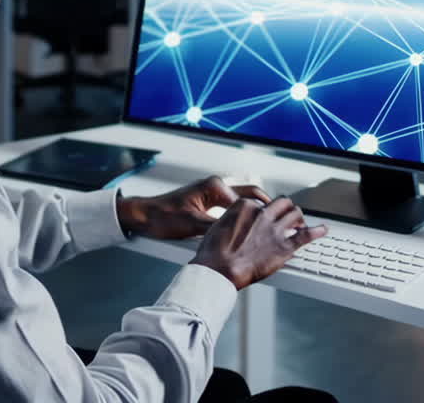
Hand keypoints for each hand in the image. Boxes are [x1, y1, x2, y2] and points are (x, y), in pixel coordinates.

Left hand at [116, 176, 271, 239]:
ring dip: (254, 212)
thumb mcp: (192, 225)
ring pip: (242, 202)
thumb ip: (217, 229)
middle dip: (265, 208)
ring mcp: (213, 194)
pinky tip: (247, 229)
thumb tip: (238, 237)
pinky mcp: (209, 203)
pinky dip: (242, 217)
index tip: (271, 226)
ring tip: (268, 226)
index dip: (260, 216)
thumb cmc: (162, 217)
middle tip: (280, 221)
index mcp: (215, 187)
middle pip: (250, 196)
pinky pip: (232, 208)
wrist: (144, 216)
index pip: (246, 201)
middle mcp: (216, 187)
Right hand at [190, 196, 327, 289]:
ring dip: (299, 217)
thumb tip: (237, 223)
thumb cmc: (213, 254)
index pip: (261, 202)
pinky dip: (317, 231)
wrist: (219, 271)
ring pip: (295, 214)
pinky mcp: (284, 246)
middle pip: (282, 203)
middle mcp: (262, 214)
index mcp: (245, 206)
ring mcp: (274, 230)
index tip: (264, 217)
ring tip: (300, 222)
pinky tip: (323, 230)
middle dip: (286, 208)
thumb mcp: (217, 227)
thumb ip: (232, 221)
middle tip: (287, 214)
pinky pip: (305, 236)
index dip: (264, 210)